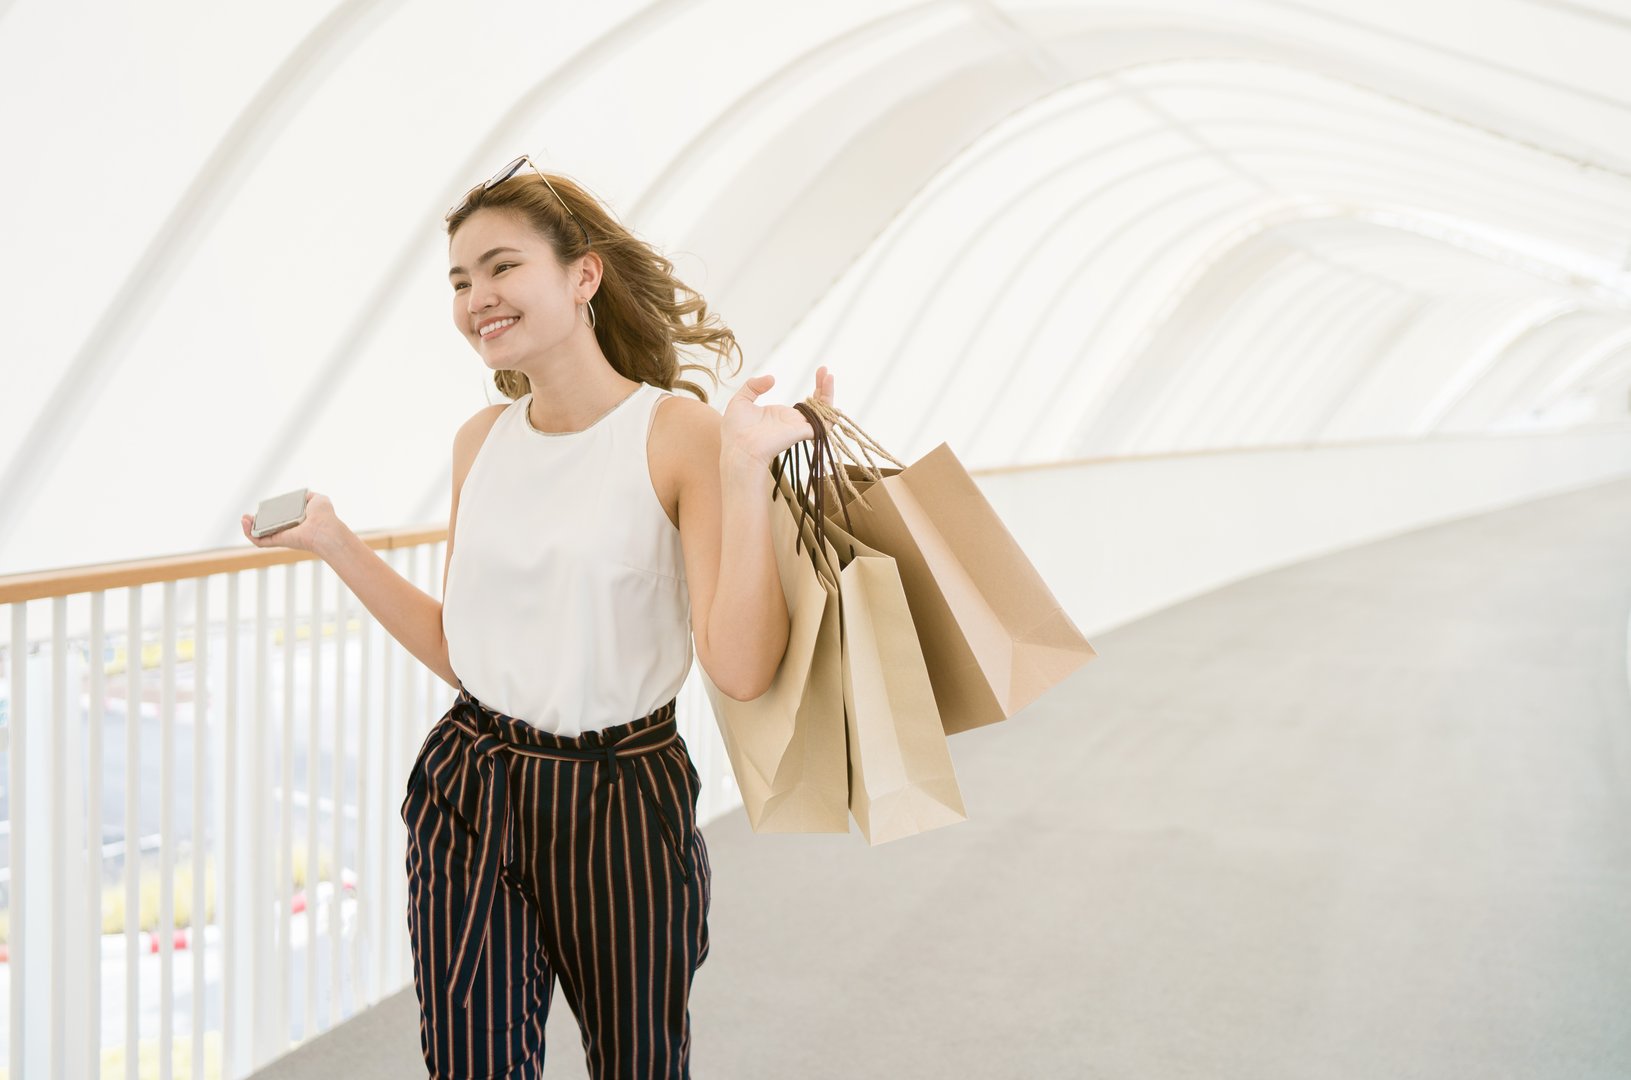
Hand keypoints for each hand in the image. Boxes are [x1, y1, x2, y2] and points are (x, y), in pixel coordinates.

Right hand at [240, 491, 338, 555]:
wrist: (325, 528)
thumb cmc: (324, 515)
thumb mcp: (317, 500)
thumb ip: (308, 496)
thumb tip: (302, 495)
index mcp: (295, 521)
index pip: (277, 518)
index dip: (267, 513)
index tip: (263, 507)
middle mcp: (287, 530)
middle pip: (265, 527)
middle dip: (254, 521)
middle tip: (247, 515)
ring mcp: (281, 537)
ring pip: (259, 535)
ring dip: (248, 527)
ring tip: (244, 518)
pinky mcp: (277, 542)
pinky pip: (259, 541)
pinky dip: (249, 534)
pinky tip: (245, 523)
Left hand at [721, 365, 835, 465]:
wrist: (738, 447)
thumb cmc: (735, 431)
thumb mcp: (741, 400)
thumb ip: (754, 386)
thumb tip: (772, 378)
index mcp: (782, 415)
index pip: (806, 402)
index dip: (815, 387)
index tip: (819, 371)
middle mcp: (794, 422)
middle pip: (818, 405)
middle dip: (824, 387)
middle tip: (825, 370)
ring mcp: (799, 427)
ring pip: (823, 412)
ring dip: (828, 394)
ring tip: (829, 376)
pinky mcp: (801, 432)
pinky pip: (823, 425)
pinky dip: (829, 412)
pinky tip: (827, 391)